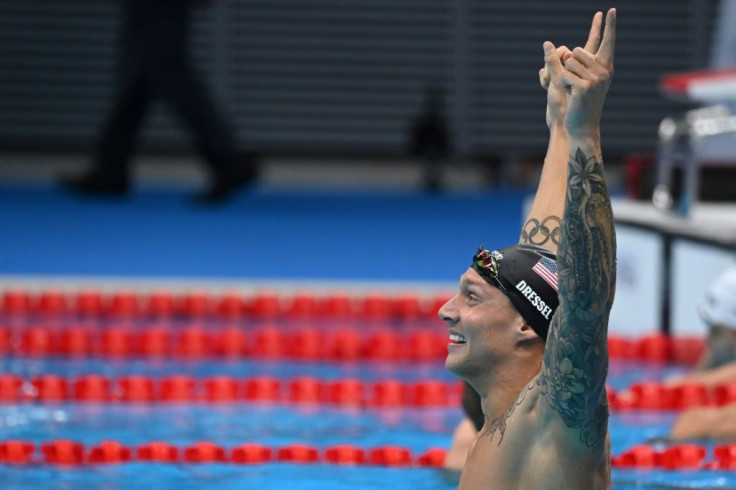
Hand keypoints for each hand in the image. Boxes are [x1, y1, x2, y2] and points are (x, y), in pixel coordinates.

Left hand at [545, 9, 615, 137]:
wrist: (583, 126)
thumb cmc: (578, 103)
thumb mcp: (573, 80)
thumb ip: (566, 63)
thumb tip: (554, 46)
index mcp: (604, 67)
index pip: (606, 42)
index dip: (607, 25)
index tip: (609, 10)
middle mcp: (603, 70)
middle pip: (576, 51)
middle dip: (567, 65)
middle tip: (574, 85)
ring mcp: (596, 78)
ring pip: (568, 63)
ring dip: (563, 77)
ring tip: (573, 91)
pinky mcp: (585, 86)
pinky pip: (564, 75)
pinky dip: (562, 85)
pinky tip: (571, 96)